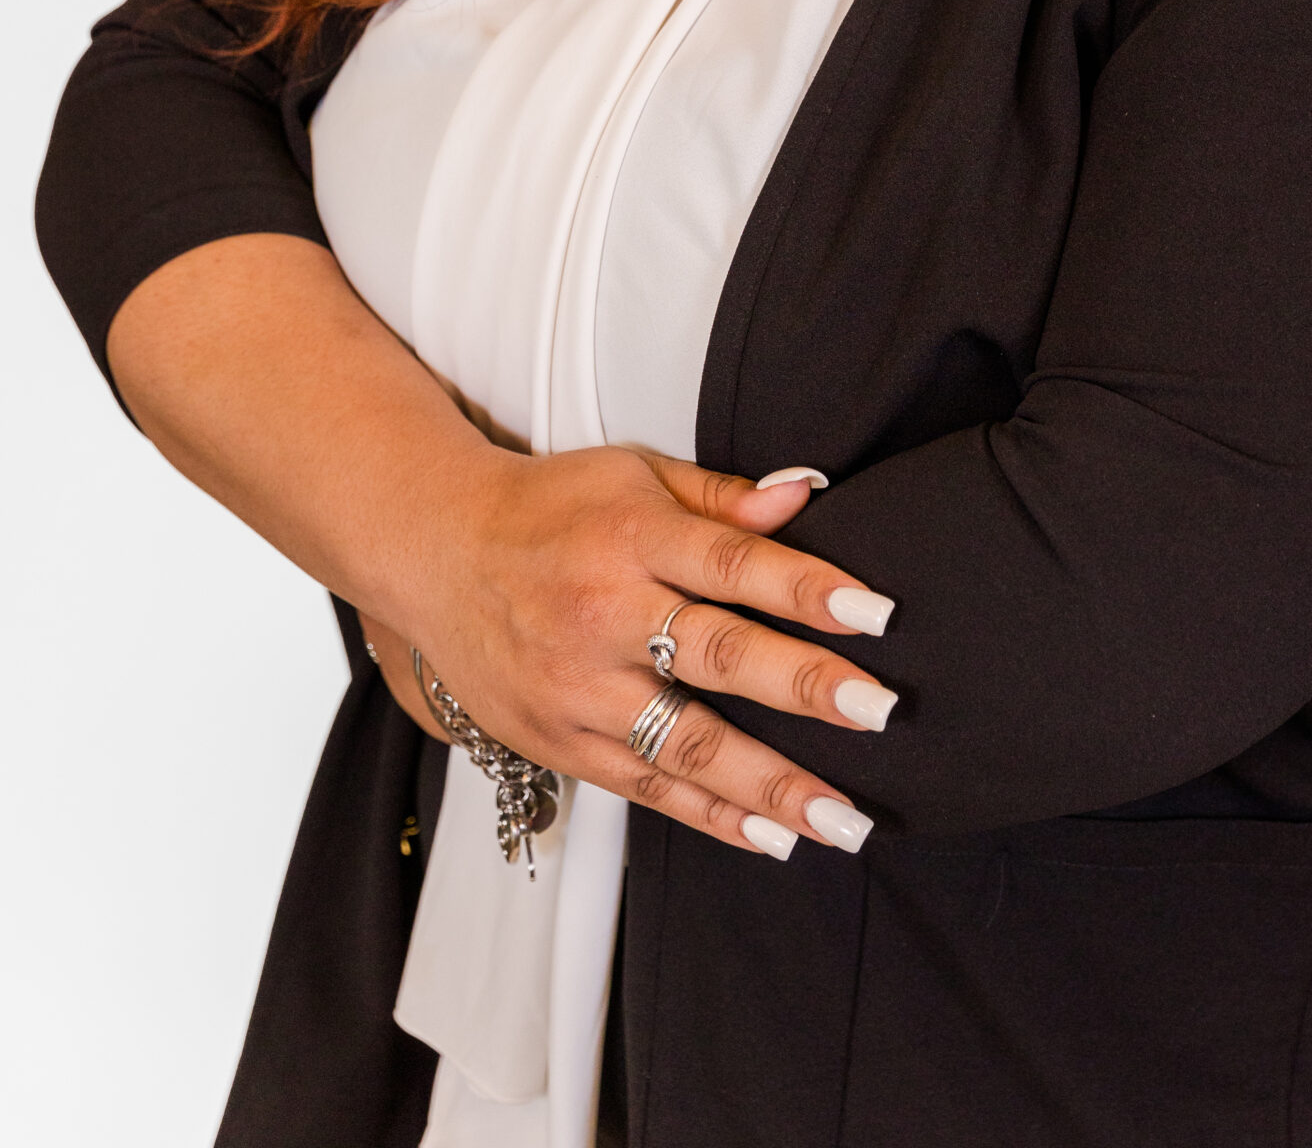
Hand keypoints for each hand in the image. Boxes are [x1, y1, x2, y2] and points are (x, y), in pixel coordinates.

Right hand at [358, 446, 896, 860]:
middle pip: (717, 654)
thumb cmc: (548, 509)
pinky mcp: (561, 742)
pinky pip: (646, 787)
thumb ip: (722, 494)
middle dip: (804, 686)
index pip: (733, 563)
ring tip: (842, 817)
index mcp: (631, 535)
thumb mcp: (632, 475)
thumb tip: (807, 494)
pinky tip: (773, 836)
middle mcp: (604, 613)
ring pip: (686, 743)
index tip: (876, 612)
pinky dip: (711, 817)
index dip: (807, 588)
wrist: (433, 552)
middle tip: (879, 711)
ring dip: (771, 784)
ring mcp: (579, 687)